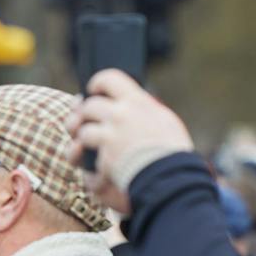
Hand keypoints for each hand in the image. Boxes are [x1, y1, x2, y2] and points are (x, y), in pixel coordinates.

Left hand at [66, 70, 193, 214]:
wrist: (172, 177)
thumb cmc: (173, 150)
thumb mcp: (166, 119)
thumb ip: (148, 108)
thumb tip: (140, 100)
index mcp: (136, 102)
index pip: (108, 78)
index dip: (96, 83)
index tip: (92, 91)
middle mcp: (119, 115)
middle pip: (88, 106)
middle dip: (83, 115)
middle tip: (83, 122)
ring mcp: (110, 137)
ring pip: (82, 132)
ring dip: (82, 142)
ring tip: (87, 149)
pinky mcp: (104, 159)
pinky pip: (88, 164)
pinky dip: (91, 173)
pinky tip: (98, 176)